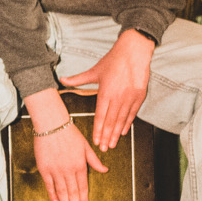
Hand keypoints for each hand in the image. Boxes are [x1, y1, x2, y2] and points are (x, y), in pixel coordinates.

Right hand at [24, 87, 105, 200]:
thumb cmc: (69, 132)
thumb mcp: (86, 146)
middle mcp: (68, 170)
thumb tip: (104, 169)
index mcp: (80, 165)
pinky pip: (49, 184)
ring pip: (61, 191)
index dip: (84, 199)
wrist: (51, 124)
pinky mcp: (44, 168)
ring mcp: (56, 170)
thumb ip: (94, 160)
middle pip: (72, 192)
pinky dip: (52, 194)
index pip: (83, 187)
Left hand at [67, 28, 153, 151]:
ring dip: (117, 133)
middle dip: (107, 136)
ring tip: (113, 144)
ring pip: (122, 119)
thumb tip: (62, 80)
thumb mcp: (94, 70)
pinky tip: (124, 131)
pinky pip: (133, 113)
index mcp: (105, 92)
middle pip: (111, 121)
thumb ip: (78, 79)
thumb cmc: (113, 60)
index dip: (98, 130)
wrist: (134, 52)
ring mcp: (130, 97)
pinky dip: (128, 123)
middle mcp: (118, 97)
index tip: (96, 141)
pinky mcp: (139, 96)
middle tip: (104, 148)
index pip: (100, 116)